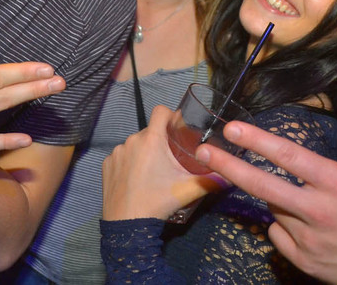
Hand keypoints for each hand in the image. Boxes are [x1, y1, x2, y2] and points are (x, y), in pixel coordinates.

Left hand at [102, 106, 223, 220]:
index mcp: (151, 140)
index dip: (171, 116)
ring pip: (135, 144)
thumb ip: (211, 180)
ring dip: (144, 152)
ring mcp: (117, 152)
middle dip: (160, 141)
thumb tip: (229, 176)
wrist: (127, 225)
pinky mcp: (106, 164)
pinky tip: (135, 179)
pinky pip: (122, 155)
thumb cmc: (158, 202)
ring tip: (151, 172)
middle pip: (150, 131)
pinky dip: (129, 162)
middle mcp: (132, 140)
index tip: (177, 129)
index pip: (161, 111)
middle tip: (170, 159)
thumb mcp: (188, 190)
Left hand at [196, 121, 336, 283]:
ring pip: (275, 208)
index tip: (233, 129)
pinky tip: (307, 225)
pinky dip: (286, 225)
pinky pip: (280, 235)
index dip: (257, 140)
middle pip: (262, 185)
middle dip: (229, 165)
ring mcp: (308, 239)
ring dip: (280, 198)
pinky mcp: (304, 261)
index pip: (289, 155)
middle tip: (205, 150)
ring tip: (307, 201)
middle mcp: (318, 211)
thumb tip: (330, 164)